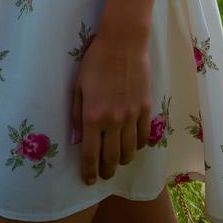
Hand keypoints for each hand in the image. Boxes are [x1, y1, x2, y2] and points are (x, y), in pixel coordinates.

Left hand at [70, 33, 151, 184]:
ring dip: (124, 161)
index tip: (89, 180)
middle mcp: (113, 120)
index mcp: (93, 116)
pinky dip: (138, 145)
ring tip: (119, 161)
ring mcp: (131, 115)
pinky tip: (133, 145)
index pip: (91, 154)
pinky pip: (143, 135)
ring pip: (130, 151)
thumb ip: (77, 114)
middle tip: (104, 174)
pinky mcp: (145, 107)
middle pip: (112, 158)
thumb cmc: (96, 60)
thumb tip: (77, 139)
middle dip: (107, 171)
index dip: (89, 172)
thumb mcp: (78, 86)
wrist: (123, 42)